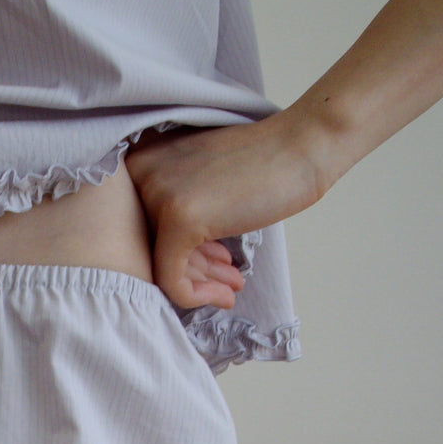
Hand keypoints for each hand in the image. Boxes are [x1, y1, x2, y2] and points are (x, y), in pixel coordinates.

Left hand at [124, 112, 331, 310]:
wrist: (304, 147)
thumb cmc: (261, 165)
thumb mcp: (200, 183)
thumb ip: (174, 211)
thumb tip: (163, 259)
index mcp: (139, 163)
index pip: (139, 230)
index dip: (177, 252)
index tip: (209, 265)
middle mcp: (138, 175)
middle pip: (147, 249)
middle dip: (190, 271)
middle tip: (223, 281)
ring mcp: (157, 195)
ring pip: (158, 266)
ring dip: (198, 284)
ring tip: (230, 288)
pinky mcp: (179, 219)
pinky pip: (171, 280)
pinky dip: (197, 296)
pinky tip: (227, 295)